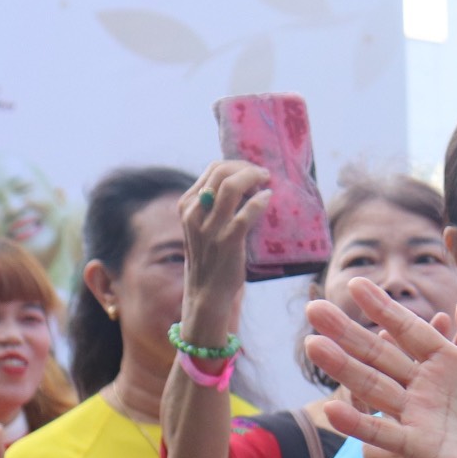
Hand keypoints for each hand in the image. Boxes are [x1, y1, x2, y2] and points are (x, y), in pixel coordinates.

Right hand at [178, 160, 270, 319]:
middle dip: (247, 168)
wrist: (206, 292)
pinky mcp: (226, 243)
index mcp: (188, 205)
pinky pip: (244, 215)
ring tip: (267, 183)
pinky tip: (268, 198)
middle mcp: (194, 213)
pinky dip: (259, 202)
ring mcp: (209, 228)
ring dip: (253, 179)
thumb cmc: (211, 257)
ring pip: (231, 188)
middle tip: (264, 175)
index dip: (238, 165)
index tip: (253, 171)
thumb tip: (245, 184)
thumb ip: (215, 206)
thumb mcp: (204, 226)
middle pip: (221, 173)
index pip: (213, 169)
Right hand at [306, 278, 456, 457]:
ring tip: (313, 345)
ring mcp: (419, 416)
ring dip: (342, 368)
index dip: (383, 308)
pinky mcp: (419, 448)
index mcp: (450, 364)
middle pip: (380, 354)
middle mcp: (427, 386)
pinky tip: (331, 409)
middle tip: (314, 309)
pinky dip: (358, 423)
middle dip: (348, 332)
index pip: (410, 329)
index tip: (355, 284)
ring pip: (373, 387)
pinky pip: (382, 433)